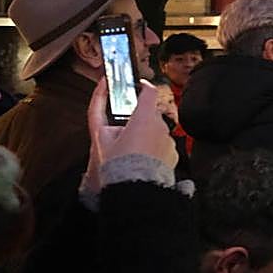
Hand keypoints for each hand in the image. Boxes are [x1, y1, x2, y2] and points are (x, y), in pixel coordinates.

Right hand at [84, 79, 177, 194]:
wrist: (135, 188)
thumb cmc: (117, 164)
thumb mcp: (101, 138)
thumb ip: (100, 116)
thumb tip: (105, 106)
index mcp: (144, 118)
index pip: (148, 92)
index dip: (143, 85)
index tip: (138, 84)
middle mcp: (160, 126)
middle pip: (151, 114)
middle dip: (139, 118)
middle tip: (125, 131)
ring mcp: (169, 140)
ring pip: (157, 131)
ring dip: (147, 135)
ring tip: (132, 151)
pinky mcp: (173, 154)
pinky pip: (163, 146)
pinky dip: (154, 149)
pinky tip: (143, 159)